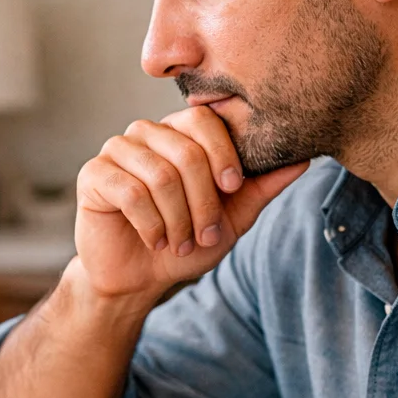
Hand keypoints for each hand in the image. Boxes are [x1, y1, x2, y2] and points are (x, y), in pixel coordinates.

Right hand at [75, 107, 308, 300]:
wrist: (139, 277)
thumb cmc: (186, 241)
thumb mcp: (232, 217)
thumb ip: (261, 186)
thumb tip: (304, 158)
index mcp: (180, 134)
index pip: (205, 121)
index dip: (223, 155)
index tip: (233, 189)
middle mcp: (147, 133)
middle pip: (185, 151)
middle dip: (203, 202)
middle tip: (205, 235)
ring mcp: (117, 150)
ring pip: (160, 175)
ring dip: (178, 220)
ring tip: (179, 243)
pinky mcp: (93, 174)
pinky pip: (130, 192)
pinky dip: (150, 225)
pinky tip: (154, 240)